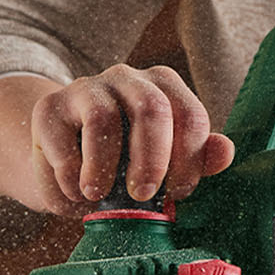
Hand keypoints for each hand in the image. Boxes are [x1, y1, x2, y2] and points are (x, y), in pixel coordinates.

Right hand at [28, 64, 234, 215]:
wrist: (63, 161)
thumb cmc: (123, 163)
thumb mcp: (164, 164)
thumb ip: (197, 158)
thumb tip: (225, 153)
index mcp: (164, 87)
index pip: (190, 115)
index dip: (189, 159)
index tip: (177, 193)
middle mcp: (128, 77)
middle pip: (152, 108)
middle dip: (151, 159)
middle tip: (143, 196)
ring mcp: (87, 87)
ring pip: (103, 118)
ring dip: (103, 167)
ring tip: (97, 196)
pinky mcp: (49, 106)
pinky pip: (62, 141)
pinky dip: (69, 176)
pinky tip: (75, 193)